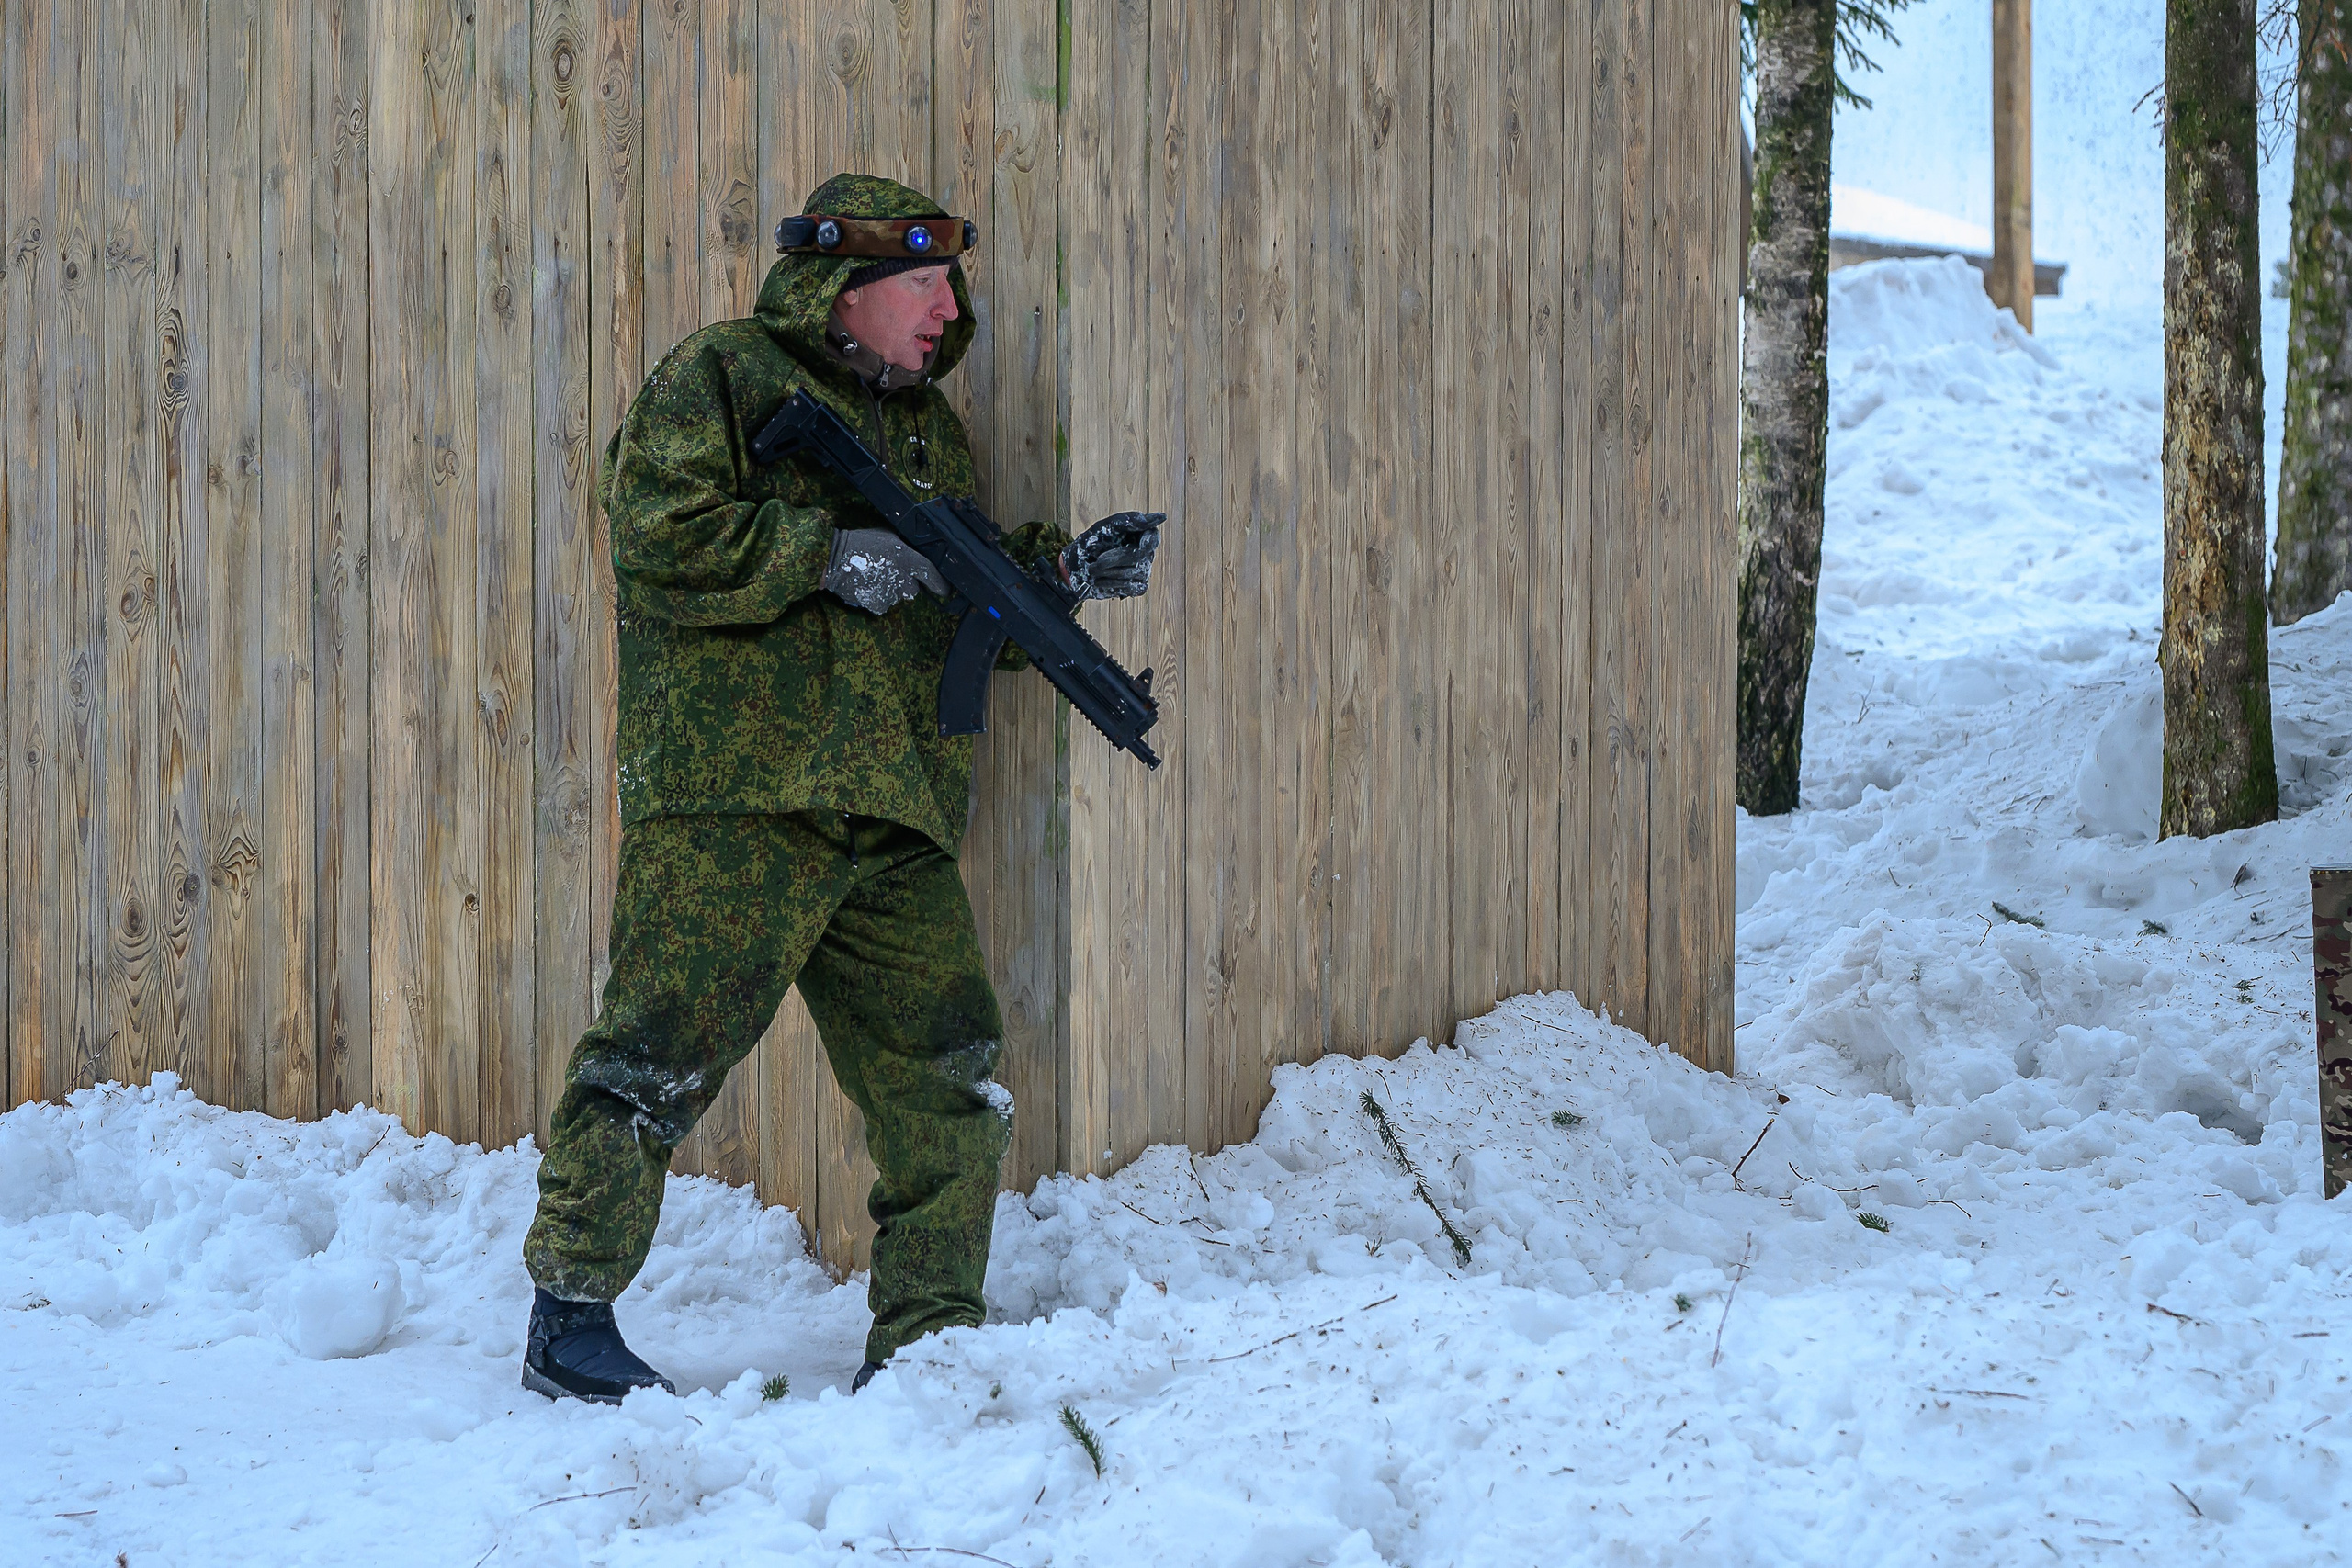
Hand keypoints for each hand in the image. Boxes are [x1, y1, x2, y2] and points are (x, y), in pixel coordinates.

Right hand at [823, 526, 946, 613]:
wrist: (834, 559)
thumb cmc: (860, 543)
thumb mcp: (887, 536)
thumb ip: (905, 548)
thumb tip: (915, 553)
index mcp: (907, 559)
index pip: (932, 574)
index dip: (940, 584)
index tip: (944, 590)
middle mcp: (902, 579)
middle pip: (914, 588)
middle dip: (906, 583)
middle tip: (890, 573)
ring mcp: (891, 594)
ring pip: (897, 596)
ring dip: (890, 589)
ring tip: (874, 576)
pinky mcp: (879, 605)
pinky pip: (884, 603)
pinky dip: (878, 597)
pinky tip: (868, 585)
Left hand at [1060, 511, 1163, 600]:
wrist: (1076, 567)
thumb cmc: (1093, 541)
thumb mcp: (1108, 526)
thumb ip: (1131, 520)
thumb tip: (1162, 517)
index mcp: (1141, 534)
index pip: (1153, 536)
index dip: (1150, 540)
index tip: (1143, 544)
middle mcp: (1147, 553)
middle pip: (1139, 555)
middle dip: (1114, 558)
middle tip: (1096, 561)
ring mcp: (1144, 570)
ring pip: (1134, 572)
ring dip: (1109, 572)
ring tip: (1093, 569)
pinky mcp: (1138, 587)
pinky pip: (1131, 586)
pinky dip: (1112, 584)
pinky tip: (1100, 580)